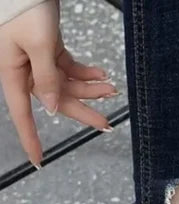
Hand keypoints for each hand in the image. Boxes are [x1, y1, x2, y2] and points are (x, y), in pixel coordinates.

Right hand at [0, 0, 117, 166]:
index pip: (23, 115)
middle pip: (57, 101)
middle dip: (83, 111)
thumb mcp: (38, 45)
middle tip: (107, 124)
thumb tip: (53, 109)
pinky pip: (70, 68)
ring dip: (90, 89)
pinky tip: (102, 74)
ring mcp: (37, 60)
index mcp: (13, 73)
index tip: (39, 161)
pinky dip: (87, 73)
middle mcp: (25, 70)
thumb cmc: (23, 6)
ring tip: (111, 89)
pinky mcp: (49, 48)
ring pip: (67, 85)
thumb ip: (47, 78)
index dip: (31, 139)